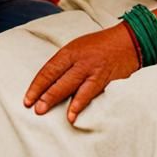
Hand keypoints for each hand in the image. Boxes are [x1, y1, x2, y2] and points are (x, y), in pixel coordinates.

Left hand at [24, 24, 138, 124]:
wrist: (129, 41)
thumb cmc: (101, 46)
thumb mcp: (79, 49)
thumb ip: (66, 64)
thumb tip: (50, 84)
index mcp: (69, 51)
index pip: (49, 70)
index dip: (37, 85)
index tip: (27, 99)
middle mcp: (79, 60)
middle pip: (57, 78)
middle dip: (43, 94)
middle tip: (33, 108)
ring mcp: (91, 69)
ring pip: (70, 86)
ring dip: (55, 99)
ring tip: (44, 111)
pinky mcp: (104, 78)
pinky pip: (89, 92)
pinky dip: (79, 104)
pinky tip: (71, 114)